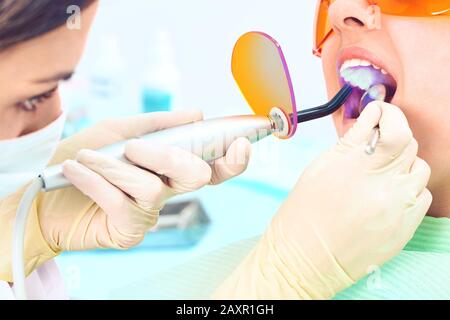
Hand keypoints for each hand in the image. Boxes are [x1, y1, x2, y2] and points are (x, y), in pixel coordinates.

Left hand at [42, 109, 250, 250]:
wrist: (42, 190)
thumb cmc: (83, 158)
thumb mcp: (118, 131)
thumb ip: (158, 124)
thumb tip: (197, 113)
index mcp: (169, 167)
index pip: (211, 167)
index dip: (232, 159)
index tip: (240, 143)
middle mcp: (166, 191)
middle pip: (195, 177)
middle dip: (167, 156)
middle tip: (133, 147)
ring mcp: (149, 213)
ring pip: (152, 188)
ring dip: (115, 167)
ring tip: (86, 158)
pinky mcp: (129, 232)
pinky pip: (121, 203)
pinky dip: (96, 181)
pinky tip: (76, 171)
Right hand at [213, 101, 430, 298]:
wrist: (305, 260)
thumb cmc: (302, 217)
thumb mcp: (319, 169)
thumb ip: (349, 144)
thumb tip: (368, 123)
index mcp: (354, 167)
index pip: (392, 127)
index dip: (390, 114)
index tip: (381, 112)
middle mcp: (380, 186)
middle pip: (409, 144)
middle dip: (394, 134)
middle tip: (378, 139)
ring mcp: (396, 208)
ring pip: (419, 168)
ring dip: (403, 162)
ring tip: (382, 171)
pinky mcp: (404, 228)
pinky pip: (422, 196)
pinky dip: (409, 188)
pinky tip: (389, 193)